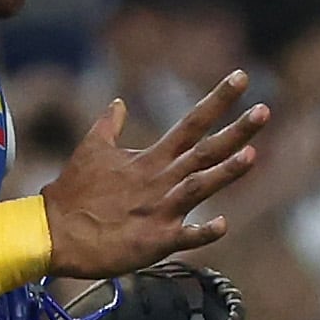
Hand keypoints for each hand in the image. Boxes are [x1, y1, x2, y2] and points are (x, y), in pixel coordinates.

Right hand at [42, 74, 270, 278]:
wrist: (55, 233)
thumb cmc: (73, 193)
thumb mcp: (91, 151)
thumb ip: (109, 126)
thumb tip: (117, 103)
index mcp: (150, 159)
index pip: (191, 123)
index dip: (218, 100)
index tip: (242, 79)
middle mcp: (160, 180)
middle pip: (204, 151)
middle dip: (236, 130)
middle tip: (264, 111)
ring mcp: (160, 210)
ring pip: (199, 187)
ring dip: (225, 172)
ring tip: (252, 155)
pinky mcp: (155, 240)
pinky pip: (185, 236)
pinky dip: (204, 231)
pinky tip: (223, 224)